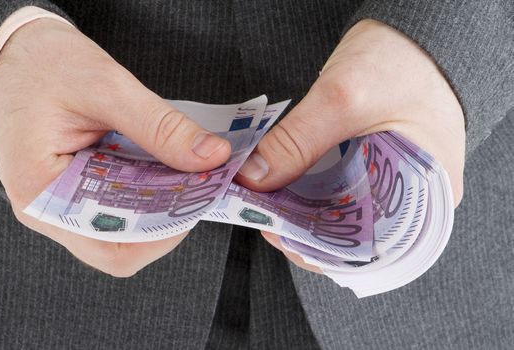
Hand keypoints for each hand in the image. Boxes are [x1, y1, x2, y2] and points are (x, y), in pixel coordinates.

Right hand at [0, 19, 230, 276]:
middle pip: (119, 245)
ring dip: (158, 209)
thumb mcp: (106, 87)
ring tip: (187, 176)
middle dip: (166, 221)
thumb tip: (212, 157)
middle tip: (201, 186)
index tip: (200, 199)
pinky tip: (165, 170)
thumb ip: (160, 126)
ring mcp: (57, 205)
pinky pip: (113, 209)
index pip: (112, 245)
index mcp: (41, 193)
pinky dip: (144, 195)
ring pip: (120, 231)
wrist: (10, 57)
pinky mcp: (71, 192)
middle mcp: (46, 211)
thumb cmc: (42, 66)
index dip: (164, 232)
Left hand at [236, 19, 465, 272]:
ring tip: (267, 201)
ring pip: (342, 213)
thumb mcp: (344, 98)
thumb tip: (254, 177)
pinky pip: (340, 191)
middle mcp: (412, 202)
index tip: (277, 232)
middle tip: (264, 216)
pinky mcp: (377, 170)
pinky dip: (310, 190)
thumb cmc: (403, 60)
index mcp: (426, 199)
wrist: (416, 32)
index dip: (317, 247)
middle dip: (303, 228)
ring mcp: (394, 185)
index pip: (366, 248)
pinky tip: (284, 184)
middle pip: (350, 234)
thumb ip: (297, 141)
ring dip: (302, 209)